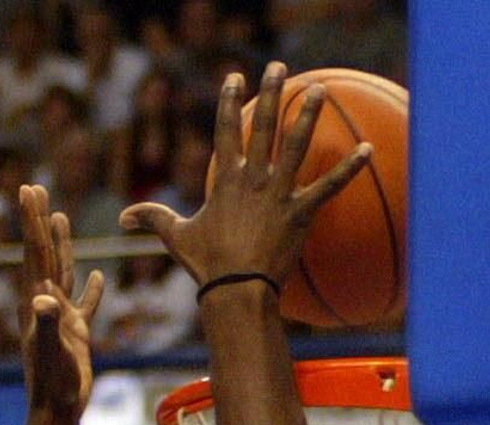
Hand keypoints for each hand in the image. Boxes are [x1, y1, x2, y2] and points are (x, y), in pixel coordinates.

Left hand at [19, 183, 103, 418]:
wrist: (57, 412)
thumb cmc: (54, 386)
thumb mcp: (52, 353)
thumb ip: (48, 324)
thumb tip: (43, 298)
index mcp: (37, 303)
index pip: (36, 253)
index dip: (32, 221)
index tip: (28, 190)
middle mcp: (44, 306)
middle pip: (44, 254)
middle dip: (39, 222)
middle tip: (35, 189)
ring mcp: (59, 319)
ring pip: (60, 272)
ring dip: (60, 244)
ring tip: (58, 217)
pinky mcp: (74, 335)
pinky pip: (83, 305)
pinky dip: (90, 290)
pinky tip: (97, 276)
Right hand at [120, 64, 368, 294]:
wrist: (236, 290)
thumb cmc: (206, 265)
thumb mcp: (177, 238)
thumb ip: (154, 219)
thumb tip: (121, 219)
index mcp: (225, 180)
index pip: (226, 131)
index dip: (230, 102)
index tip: (235, 78)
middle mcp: (253, 179)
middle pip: (264, 127)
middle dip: (271, 93)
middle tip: (278, 67)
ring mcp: (279, 194)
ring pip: (297, 145)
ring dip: (308, 115)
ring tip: (319, 90)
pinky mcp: (300, 213)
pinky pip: (329, 186)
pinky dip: (350, 168)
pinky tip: (367, 148)